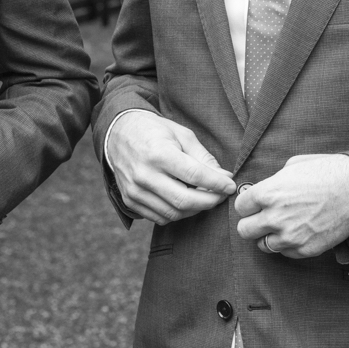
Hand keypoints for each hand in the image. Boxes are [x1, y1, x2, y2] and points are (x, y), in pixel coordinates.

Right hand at [106, 111, 235, 224]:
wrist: (118, 133)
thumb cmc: (154, 131)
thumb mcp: (182, 135)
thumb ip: (204, 158)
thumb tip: (225, 178)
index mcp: (159, 153)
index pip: (195, 176)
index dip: (217, 184)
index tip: (230, 185)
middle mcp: (144, 175)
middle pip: (185, 201)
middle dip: (210, 201)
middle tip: (221, 196)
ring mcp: (135, 190)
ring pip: (174, 213)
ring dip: (195, 209)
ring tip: (205, 198)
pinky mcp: (130, 200)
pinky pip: (160, 217)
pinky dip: (178, 213)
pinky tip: (185, 202)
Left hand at [236, 154, 348, 258]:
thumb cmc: (326, 173)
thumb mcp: (293, 166)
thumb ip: (272, 181)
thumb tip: (260, 191)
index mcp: (268, 193)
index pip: (240, 207)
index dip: (248, 204)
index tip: (256, 203)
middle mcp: (275, 217)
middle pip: (244, 230)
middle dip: (252, 222)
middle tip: (264, 217)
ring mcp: (290, 236)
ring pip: (262, 245)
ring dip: (269, 236)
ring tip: (282, 225)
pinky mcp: (305, 249)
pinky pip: (285, 253)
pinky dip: (288, 245)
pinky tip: (298, 231)